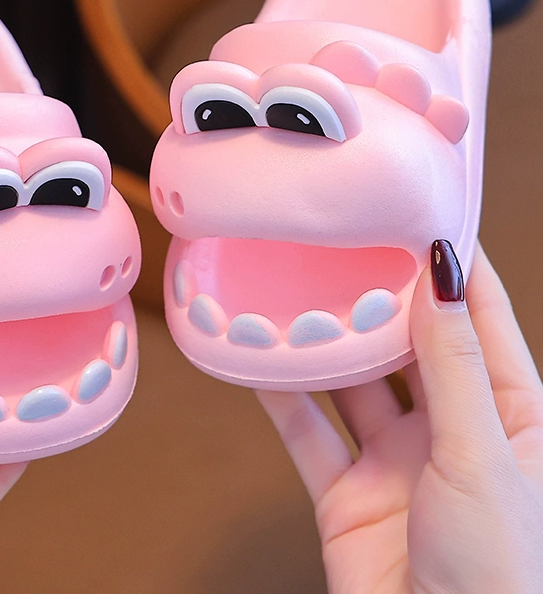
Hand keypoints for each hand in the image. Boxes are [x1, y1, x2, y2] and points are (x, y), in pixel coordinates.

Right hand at [257, 242, 542, 593]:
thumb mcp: (482, 457)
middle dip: (377, 295)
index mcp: (510, 416)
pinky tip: (256, 359)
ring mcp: (395, 461)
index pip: (481, 319)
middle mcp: (451, 431)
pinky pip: (308, 432)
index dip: (454, 264)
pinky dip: (280, 398)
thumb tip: (442, 275)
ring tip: (292, 287)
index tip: (421, 208)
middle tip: (341, 240)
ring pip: (352, 383)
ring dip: (324, 342)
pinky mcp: (346, 493)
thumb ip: (452, 366)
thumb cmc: (502, 576)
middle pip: (408, 344)